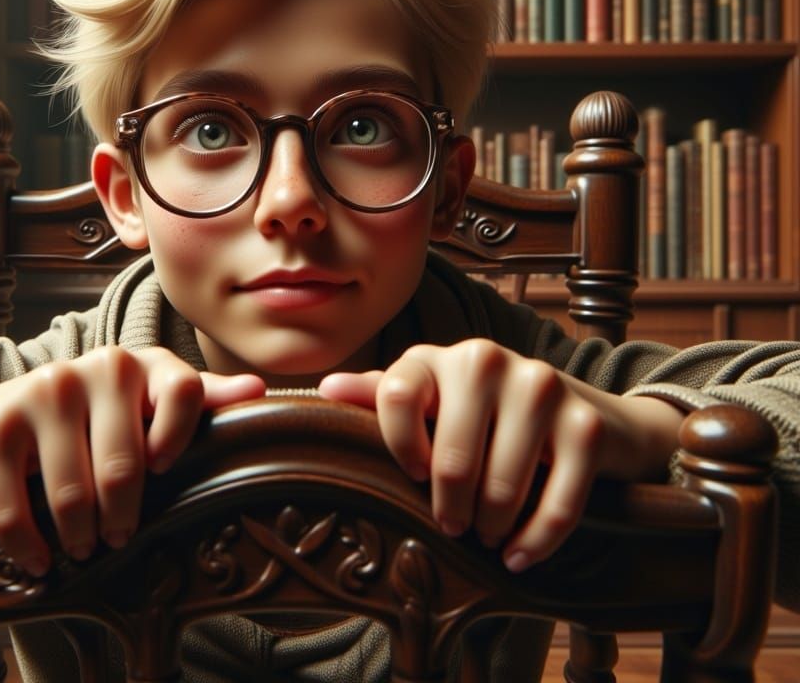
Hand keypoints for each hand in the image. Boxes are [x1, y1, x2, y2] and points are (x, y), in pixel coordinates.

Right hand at [0, 347, 264, 575]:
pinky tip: (38, 559)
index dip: (178, 443)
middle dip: (121, 518)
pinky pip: (17, 507)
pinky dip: (29, 546)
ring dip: (77, 536)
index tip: (163, 472)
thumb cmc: (82, 421)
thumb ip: (196, 402)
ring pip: (73, 492)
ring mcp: (44, 390)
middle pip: (128, 464)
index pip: (187, 393)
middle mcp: (97, 365)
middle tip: (116, 540)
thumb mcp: (141, 404)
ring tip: (82, 547)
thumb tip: (258, 391)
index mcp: (141, 362)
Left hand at [319, 339, 683, 572]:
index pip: (395, 395)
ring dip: (493, 528)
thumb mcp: (431, 401)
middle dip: (452, 510)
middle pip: (451, 459)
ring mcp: (540, 387)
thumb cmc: (485, 415)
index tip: (413, 477)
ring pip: (503, 487)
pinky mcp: (585, 427)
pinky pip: (556, 504)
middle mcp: (486, 360)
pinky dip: (536, 542)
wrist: (585, 415)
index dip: (400, 448)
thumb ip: (381, 397)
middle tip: (455, 528)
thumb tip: (326, 391)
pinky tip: (519, 556)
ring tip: (487, 537)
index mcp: (437, 357)